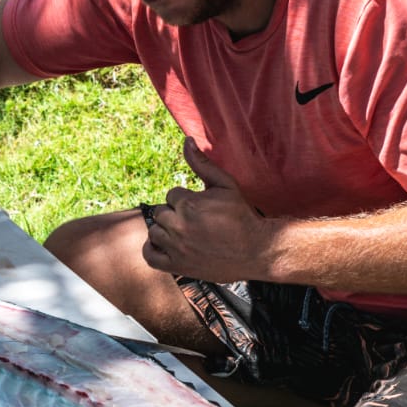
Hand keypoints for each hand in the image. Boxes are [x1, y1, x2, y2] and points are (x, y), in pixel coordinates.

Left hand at [143, 139, 272, 281]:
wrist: (256, 250)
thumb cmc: (242, 216)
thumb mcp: (225, 185)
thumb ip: (202, 164)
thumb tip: (187, 141)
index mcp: (189, 204)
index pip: (172, 195)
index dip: (186, 200)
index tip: (202, 208)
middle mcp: (179, 226)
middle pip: (161, 213)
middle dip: (176, 214)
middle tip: (197, 222)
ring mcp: (177, 248)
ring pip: (155, 232)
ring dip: (166, 231)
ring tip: (186, 233)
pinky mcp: (177, 266)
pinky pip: (150, 256)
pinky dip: (152, 249)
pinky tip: (164, 244)